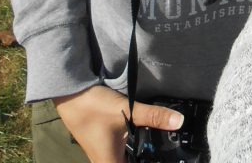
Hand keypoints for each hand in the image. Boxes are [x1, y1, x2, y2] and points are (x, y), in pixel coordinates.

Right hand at [54, 84, 184, 162]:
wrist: (71, 95)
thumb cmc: (95, 108)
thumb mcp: (126, 110)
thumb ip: (153, 116)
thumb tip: (180, 121)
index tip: (168, 159)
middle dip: (148, 157)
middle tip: (166, 152)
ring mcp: (103, 155)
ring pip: (126, 160)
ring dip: (140, 154)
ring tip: (158, 147)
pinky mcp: (104, 146)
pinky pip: (122, 155)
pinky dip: (134, 150)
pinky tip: (145, 140)